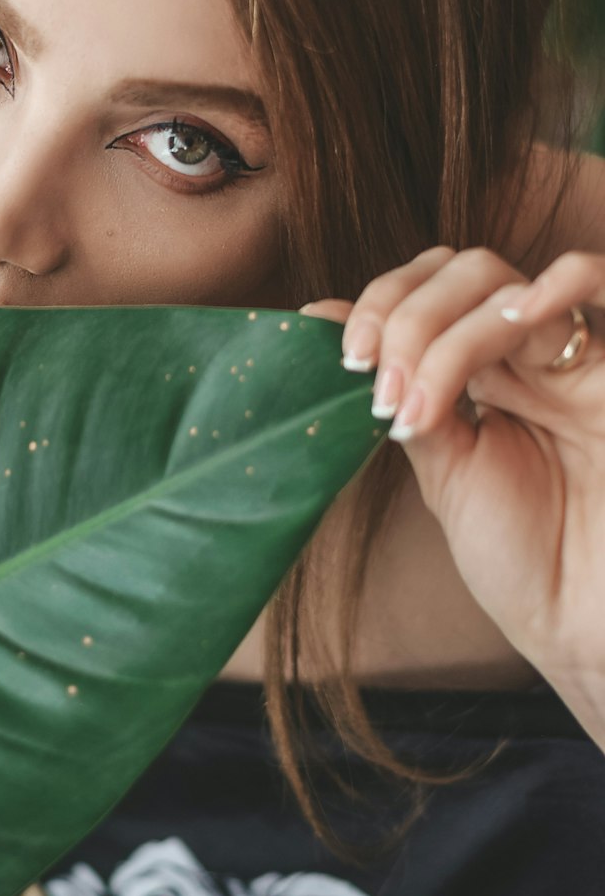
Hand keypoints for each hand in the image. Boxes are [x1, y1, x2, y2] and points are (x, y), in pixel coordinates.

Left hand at [302, 247, 604, 742]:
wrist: (584, 625)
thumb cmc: (523, 560)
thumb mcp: (444, 471)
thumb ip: (401, 393)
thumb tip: (319, 317)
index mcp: (481, 369)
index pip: (425, 286)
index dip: (377, 305)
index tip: (343, 359)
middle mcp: (527, 353)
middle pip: (458, 271)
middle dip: (402, 315)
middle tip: (375, 380)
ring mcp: (574, 358)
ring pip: (500, 284)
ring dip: (441, 327)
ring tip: (418, 399)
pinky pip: (602, 284)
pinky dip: (562, 280)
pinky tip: (517, 314)